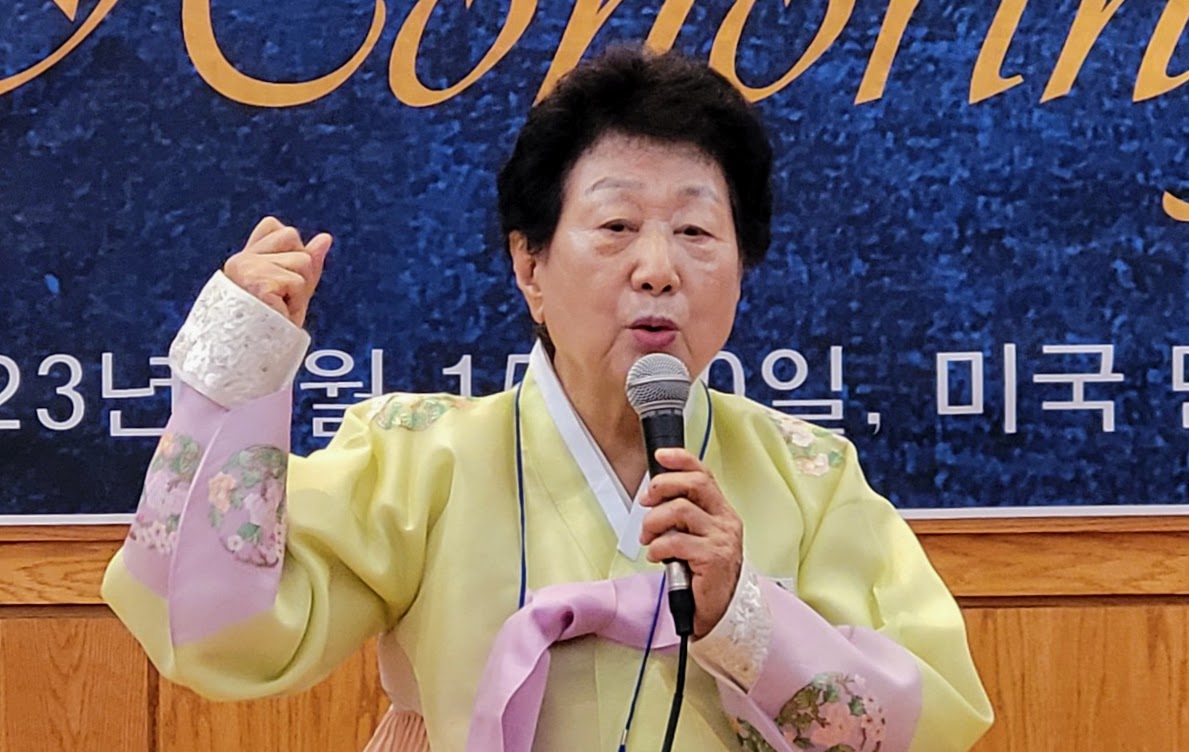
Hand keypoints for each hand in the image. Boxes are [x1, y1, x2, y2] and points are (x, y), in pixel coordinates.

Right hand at [222, 217, 332, 327]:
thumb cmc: (270, 329)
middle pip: (293, 240)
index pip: (275, 227)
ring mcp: (247, 269)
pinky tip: (277, 314)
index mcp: (243, 259)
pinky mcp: (258, 282)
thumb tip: (325, 238)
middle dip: (300, 273)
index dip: (290, 252)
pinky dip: (296, 302)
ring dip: (300, 291)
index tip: (279, 284)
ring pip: (301, 261)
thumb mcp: (292, 292)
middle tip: (281, 301)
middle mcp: (240, 260)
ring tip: (279, 310)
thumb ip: (307, 263)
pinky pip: (297, 282)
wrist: (252, 359)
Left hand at [639, 448, 742, 637]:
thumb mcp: (696, 536)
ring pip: (679, 510)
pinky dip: (657, 547)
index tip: (660, 456)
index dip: (681, 460)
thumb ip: (682, 515)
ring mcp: (721, 538)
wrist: (720, 609)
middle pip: (693, 485)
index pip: (704, 474)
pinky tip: (656, 556)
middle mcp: (725, 521)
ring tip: (648, 538)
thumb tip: (654, 495)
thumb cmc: (703, 572)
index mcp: (721, 511)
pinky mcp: (712, 558)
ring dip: (653, 522)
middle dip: (662, 487)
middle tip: (646, 502)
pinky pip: (674, 541)